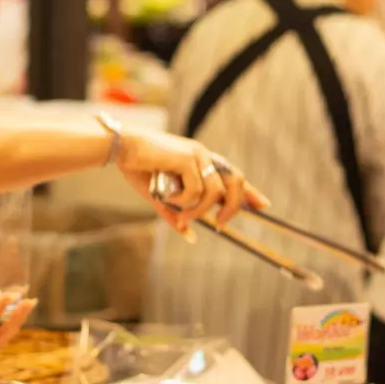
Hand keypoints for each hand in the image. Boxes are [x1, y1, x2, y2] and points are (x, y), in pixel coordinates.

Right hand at [113, 126, 266, 232]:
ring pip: (214, 191)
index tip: (264, 206)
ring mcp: (197, 155)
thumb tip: (190, 235)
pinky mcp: (187, 158)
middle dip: (234, 206)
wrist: (121, 148)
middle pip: (236, 181)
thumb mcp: (160, 197)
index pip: (232, 176)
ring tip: (182, 215)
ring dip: (199, 210)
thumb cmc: (138, 168)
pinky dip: (183, 200)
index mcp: (200, 161)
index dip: (249, 191)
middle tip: (221, 225)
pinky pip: (196, 190)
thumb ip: (176, 214)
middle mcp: (204, 156)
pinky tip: (166, 197)